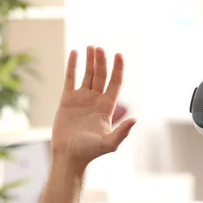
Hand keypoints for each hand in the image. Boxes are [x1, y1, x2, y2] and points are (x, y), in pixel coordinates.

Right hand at [51, 46, 135, 172]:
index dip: (118, 69)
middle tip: (100, 48)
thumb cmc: (89, 152)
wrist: (69, 156)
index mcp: (107, 107)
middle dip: (102, 62)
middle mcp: (96, 100)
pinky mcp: (67, 99)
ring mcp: (82, 99)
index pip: (115, 83)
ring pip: (87, 75)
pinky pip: (71, 79)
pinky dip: (73, 66)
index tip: (119, 55)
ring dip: (90, 61)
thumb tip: (135, 120)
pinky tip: (75, 53)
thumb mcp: (109, 143)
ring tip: (91, 47)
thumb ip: (122, 132)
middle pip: (101, 76)